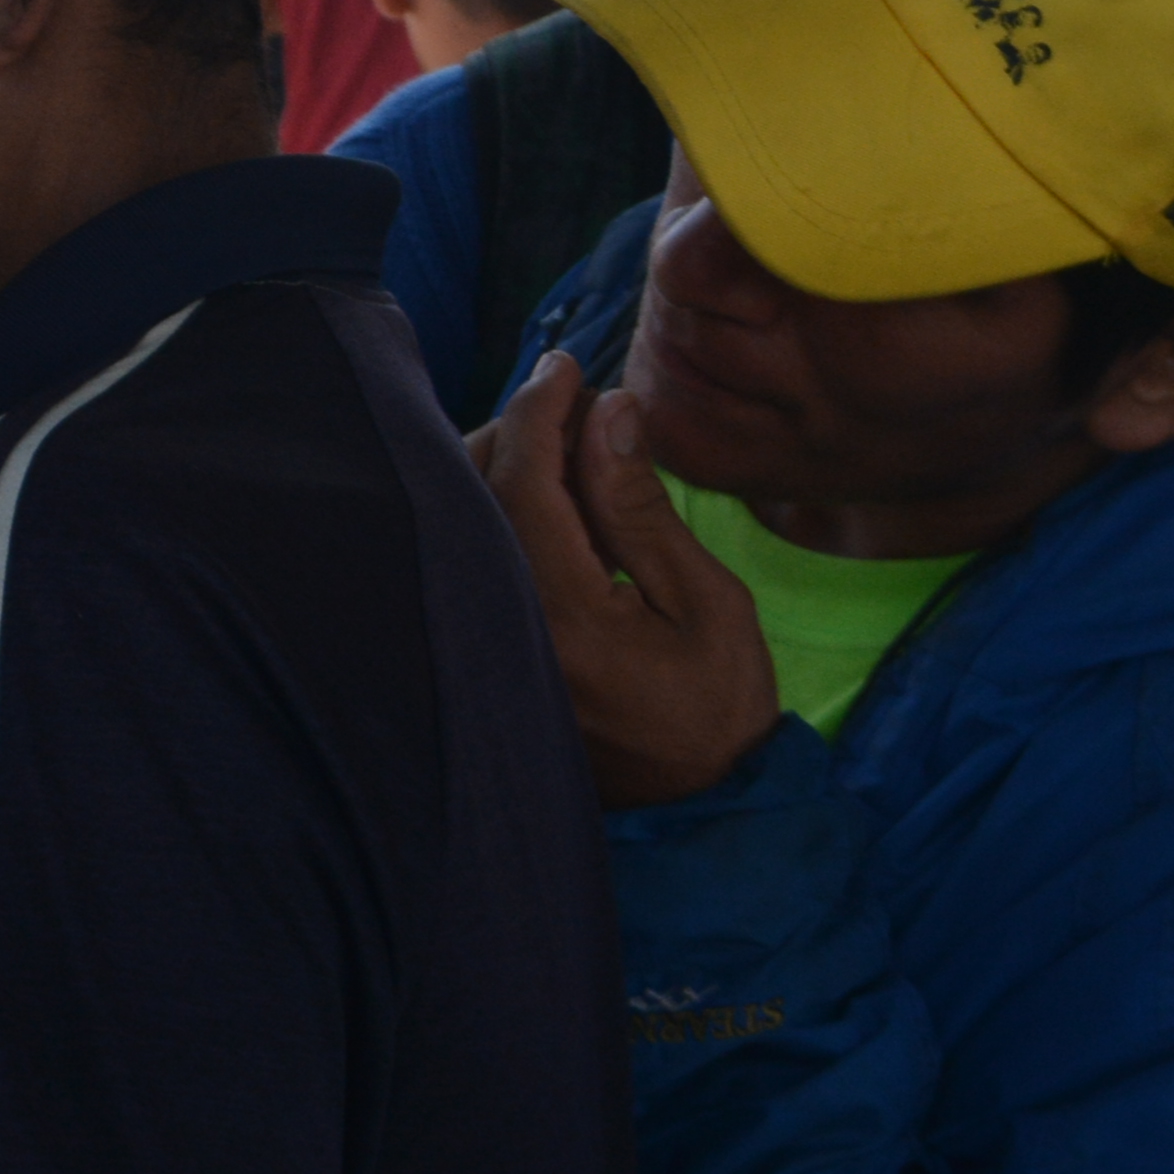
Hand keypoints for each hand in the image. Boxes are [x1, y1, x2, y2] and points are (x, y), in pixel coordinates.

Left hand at [473, 350, 786, 807]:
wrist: (694, 807)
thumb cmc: (717, 706)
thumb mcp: (709, 603)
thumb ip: (644, 508)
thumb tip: (609, 410)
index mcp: (565, 617)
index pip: (522, 480)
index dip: (540, 409)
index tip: (566, 366)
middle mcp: (499, 628)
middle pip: (470, 490)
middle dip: (514, 428)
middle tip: (574, 404)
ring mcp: (478, 644)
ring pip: (456, 519)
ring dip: (498, 464)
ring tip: (565, 446)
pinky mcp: (474, 651)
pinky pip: (462, 554)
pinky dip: (488, 508)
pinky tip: (539, 497)